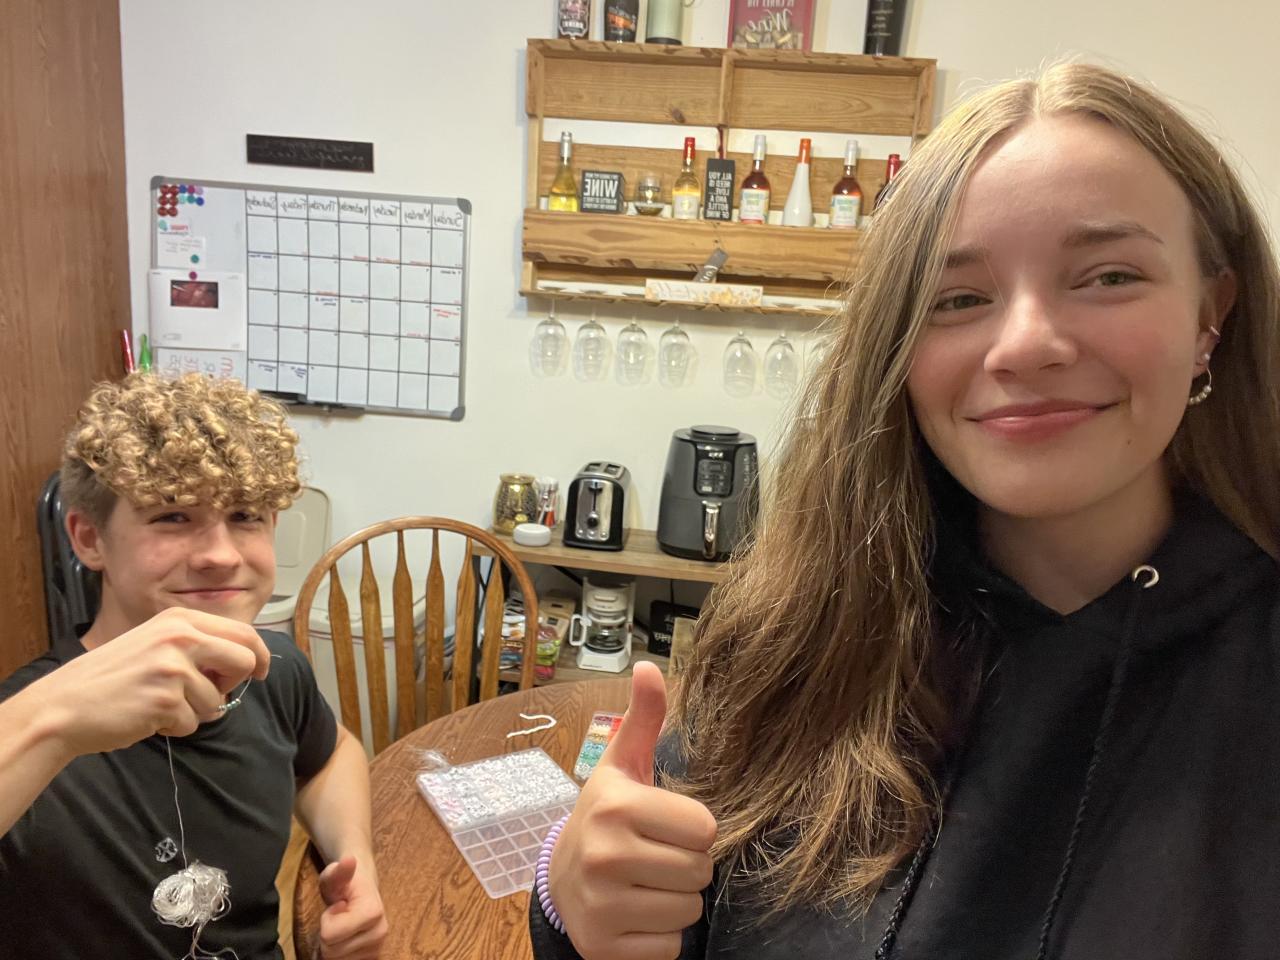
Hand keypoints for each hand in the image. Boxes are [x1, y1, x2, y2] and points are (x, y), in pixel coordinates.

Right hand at [32, 607, 270, 757]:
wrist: (63, 706)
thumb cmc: (111, 680)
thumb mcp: (155, 643)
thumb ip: (197, 645)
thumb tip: (244, 661)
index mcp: (180, 619)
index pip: (243, 631)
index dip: (259, 655)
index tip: (260, 672)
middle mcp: (180, 636)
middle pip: (245, 660)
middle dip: (235, 684)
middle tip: (212, 695)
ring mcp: (173, 666)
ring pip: (217, 700)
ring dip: (194, 712)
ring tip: (158, 705)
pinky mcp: (165, 698)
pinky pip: (193, 723)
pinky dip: (174, 728)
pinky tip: (146, 718)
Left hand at [318, 855, 387, 958]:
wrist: (363, 889)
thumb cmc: (346, 882)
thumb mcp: (334, 875)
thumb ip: (338, 872)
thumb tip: (349, 859)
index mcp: (374, 912)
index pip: (329, 935)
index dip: (326, 920)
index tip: (336, 906)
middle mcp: (381, 933)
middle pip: (331, 952)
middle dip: (327, 935)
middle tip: (336, 918)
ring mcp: (378, 948)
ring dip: (332, 946)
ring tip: (340, 928)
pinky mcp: (374, 957)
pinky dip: (339, 955)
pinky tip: (344, 940)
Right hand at [549, 662, 716, 959]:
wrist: (559, 878)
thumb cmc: (606, 817)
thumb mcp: (623, 766)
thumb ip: (644, 718)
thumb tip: (649, 665)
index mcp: (616, 805)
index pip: (705, 828)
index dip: (692, 829)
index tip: (664, 826)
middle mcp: (605, 853)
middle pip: (700, 871)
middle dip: (685, 866)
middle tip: (654, 856)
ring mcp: (601, 904)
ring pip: (689, 911)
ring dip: (675, 901)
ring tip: (645, 884)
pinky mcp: (603, 946)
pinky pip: (669, 946)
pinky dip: (660, 936)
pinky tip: (635, 914)